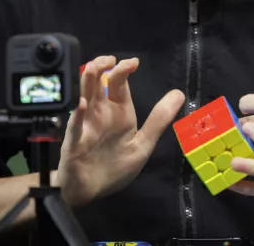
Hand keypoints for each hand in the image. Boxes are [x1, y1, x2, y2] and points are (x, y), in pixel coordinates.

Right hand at [56, 55, 184, 205]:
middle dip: (102, 67)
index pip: (119, 85)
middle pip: (98, 84)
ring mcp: (85, 127)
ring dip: (87, 82)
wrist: (92, 193)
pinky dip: (77, 117)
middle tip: (109, 60)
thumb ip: (159, 120)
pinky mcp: (74, 144)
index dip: (124, 70)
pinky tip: (81, 106)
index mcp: (118, 113)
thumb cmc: (115, 167)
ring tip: (94, 69)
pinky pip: (74, 128)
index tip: (133, 62)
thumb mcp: (143, 144)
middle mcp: (100, 114)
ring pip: (83, 98)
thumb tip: (179, 93)